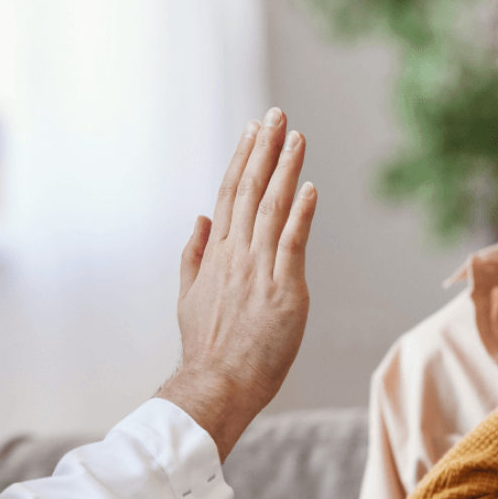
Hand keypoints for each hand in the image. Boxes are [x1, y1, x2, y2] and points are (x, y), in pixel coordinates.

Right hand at [156, 108, 317, 459]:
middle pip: (249, 190)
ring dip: (285, 170)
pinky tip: (309, 187)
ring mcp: (258, 270)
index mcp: (215, 253)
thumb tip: (200, 219)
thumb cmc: (205, 347)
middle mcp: (235, 254)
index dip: (243, 159)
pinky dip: (301, 213)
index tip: (253, 130)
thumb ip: (194, 254)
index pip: (229, 194)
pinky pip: (292, 243)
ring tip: (296, 137)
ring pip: (272, 208)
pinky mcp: (283, 290)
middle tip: (276, 115)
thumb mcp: (187, 296)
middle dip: (264, 149)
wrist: (216, 383)